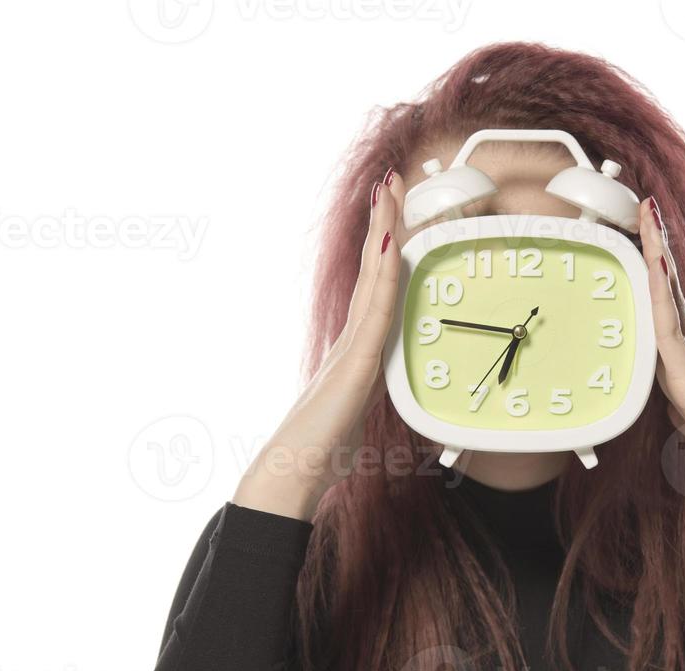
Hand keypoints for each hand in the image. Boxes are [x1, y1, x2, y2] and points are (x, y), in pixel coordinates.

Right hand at [232, 171, 404, 519]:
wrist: (291, 475)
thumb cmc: (320, 454)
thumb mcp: (358, 419)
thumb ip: (370, 399)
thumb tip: (377, 398)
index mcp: (356, 351)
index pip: (376, 289)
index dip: (385, 249)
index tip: (392, 213)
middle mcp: (352, 340)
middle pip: (372, 271)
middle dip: (383, 223)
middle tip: (390, 181)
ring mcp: (351, 348)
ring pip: (375, 280)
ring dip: (384, 231)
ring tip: (390, 190)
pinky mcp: (355, 365)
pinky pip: (377, 312)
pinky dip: (384, 276)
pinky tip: (390, 244)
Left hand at [638, 195, 684, 498]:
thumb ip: (679, 406)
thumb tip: (669, 400)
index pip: (664, 307)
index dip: (655, 272)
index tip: (645, 238)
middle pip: (667, 291)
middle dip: (656, 249)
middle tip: (646, 208)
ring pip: (668, 301)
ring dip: (657, 259)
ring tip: (649, 220)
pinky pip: (668, 334)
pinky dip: (660, 301)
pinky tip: (655, 272)